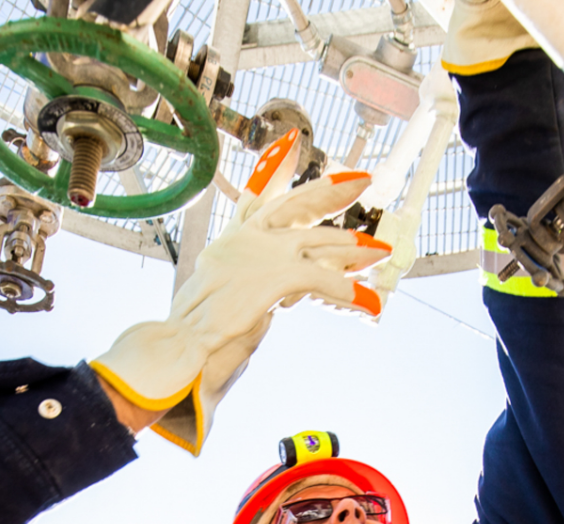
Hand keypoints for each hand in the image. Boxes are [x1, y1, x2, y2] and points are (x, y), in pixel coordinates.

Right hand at [92, 130, 390, 453]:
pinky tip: (369, 302)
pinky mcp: (277, 275)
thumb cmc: (199, 327)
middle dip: (330, 192)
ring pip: (320, 242)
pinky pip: (324, 279)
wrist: (183, 339)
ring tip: (379, 251)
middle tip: (360, 179)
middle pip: (297, 205)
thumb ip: (252, 285)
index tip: (290, 142)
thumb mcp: (226, 295)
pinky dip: (349, 292)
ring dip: (353, 249)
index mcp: (232, 240)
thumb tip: (276, 297)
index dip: (274, 168)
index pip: (256, 195)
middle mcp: (247, 238)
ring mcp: (263, 254)